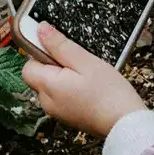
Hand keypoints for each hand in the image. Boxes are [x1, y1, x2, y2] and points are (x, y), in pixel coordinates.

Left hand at [21, 24, 147, 137]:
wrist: (125, 124)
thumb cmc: (109, 94)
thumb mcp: (85, 61)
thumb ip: (60, 45)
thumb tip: (41, 30)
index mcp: (48, 86)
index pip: (28, 64)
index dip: (41, 53)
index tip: (58, 47)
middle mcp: (47, 102)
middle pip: (39, 76)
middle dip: (54, 65)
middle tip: (78, 63)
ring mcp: (57, 112)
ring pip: (51, 86)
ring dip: (64, 77)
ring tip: (87, 76)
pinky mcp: (68, 117)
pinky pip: (61, 97)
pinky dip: (71, 89)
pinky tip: (89, 88)